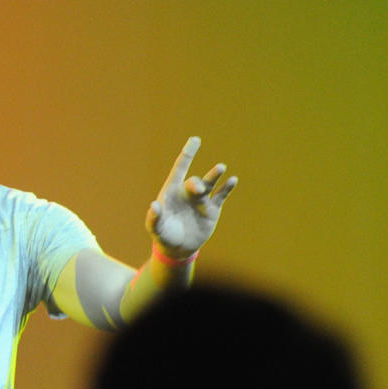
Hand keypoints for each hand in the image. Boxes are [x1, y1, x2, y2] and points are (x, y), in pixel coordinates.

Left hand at [146, 137, 236, 257]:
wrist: (178, 248)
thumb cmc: (164, 235)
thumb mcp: (156, 228)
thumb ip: (154, 217)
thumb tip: (154, 205)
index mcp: (173, 191)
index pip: (180, 168)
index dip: (187, 154)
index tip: (195, 140)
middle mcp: (188, 192)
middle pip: (194, 182)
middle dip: (197, 184)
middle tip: (198, 190)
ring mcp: (201, 200)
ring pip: (210, 184)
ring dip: (214, 175)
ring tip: (221, 167)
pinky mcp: (212, 210)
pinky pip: (221, 195)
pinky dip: (226, 188)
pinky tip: (232, 180)